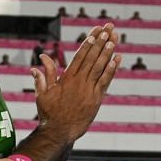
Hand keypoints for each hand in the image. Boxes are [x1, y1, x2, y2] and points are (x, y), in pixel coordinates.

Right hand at [31, 22, 119, 144]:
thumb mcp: (43, 93)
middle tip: (108, 28)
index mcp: (66, 78)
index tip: (95, 31)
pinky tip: (118, 58)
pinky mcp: (96, 99)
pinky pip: (106, 81)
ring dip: (107, 51)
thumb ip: (45, 75)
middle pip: (92, 57)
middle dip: (100, 41)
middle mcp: (79, 82)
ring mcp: (89, 90)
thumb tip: (42, 57)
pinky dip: (112, 69)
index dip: (89, 42)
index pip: (80, 56)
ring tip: (114, 38)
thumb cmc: (49, 114)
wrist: (59, 132)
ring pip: (100, 66)